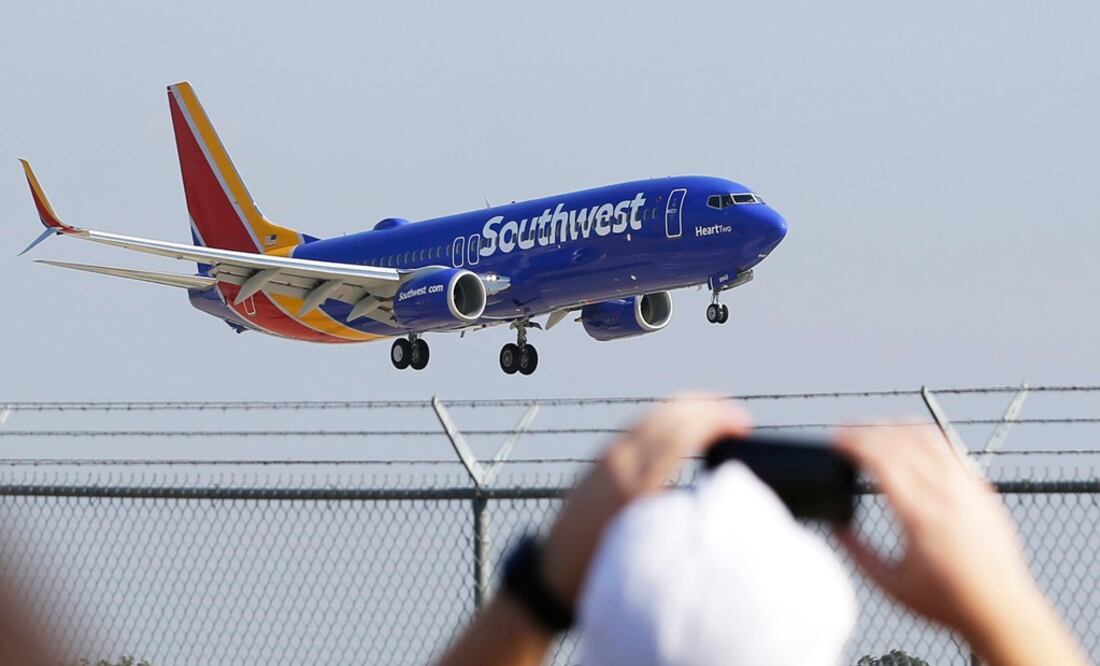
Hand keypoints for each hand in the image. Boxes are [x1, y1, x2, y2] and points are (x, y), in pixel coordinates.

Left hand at [539, 395, 750, 607]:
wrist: (548, 572)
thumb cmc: (599, 571)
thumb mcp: (644, 549)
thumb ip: (676, 520)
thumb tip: (713, 497)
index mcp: (632, 486)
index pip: (679, 435)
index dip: (714, 421)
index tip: (742, 423)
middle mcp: (618, 463)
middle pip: (667, 417)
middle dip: (706, 408)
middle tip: (739, 414)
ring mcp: (605, 458)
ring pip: (651, 416)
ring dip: (686, 407)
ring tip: (717, 408)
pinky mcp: (598, 460)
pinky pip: (638, 424)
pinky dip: (665, 415)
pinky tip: (679, 420)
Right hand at [836, 425, 1085, 665]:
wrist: (1004, 610)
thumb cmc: (947, 602)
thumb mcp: (891, 584)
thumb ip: (858, 553)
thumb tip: (835, 524)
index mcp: (920, 518)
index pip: (882, 459)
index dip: (853, 442)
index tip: (834, 440)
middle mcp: (946, 496)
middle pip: (900, 440)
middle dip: (866, 429)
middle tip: (844, 433)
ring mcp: (967, 489)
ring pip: (927, 436)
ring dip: (893, 426)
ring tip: (872, 432)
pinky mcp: (980, 490)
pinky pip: (948, 448)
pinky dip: (921, 436)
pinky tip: (906, 443)